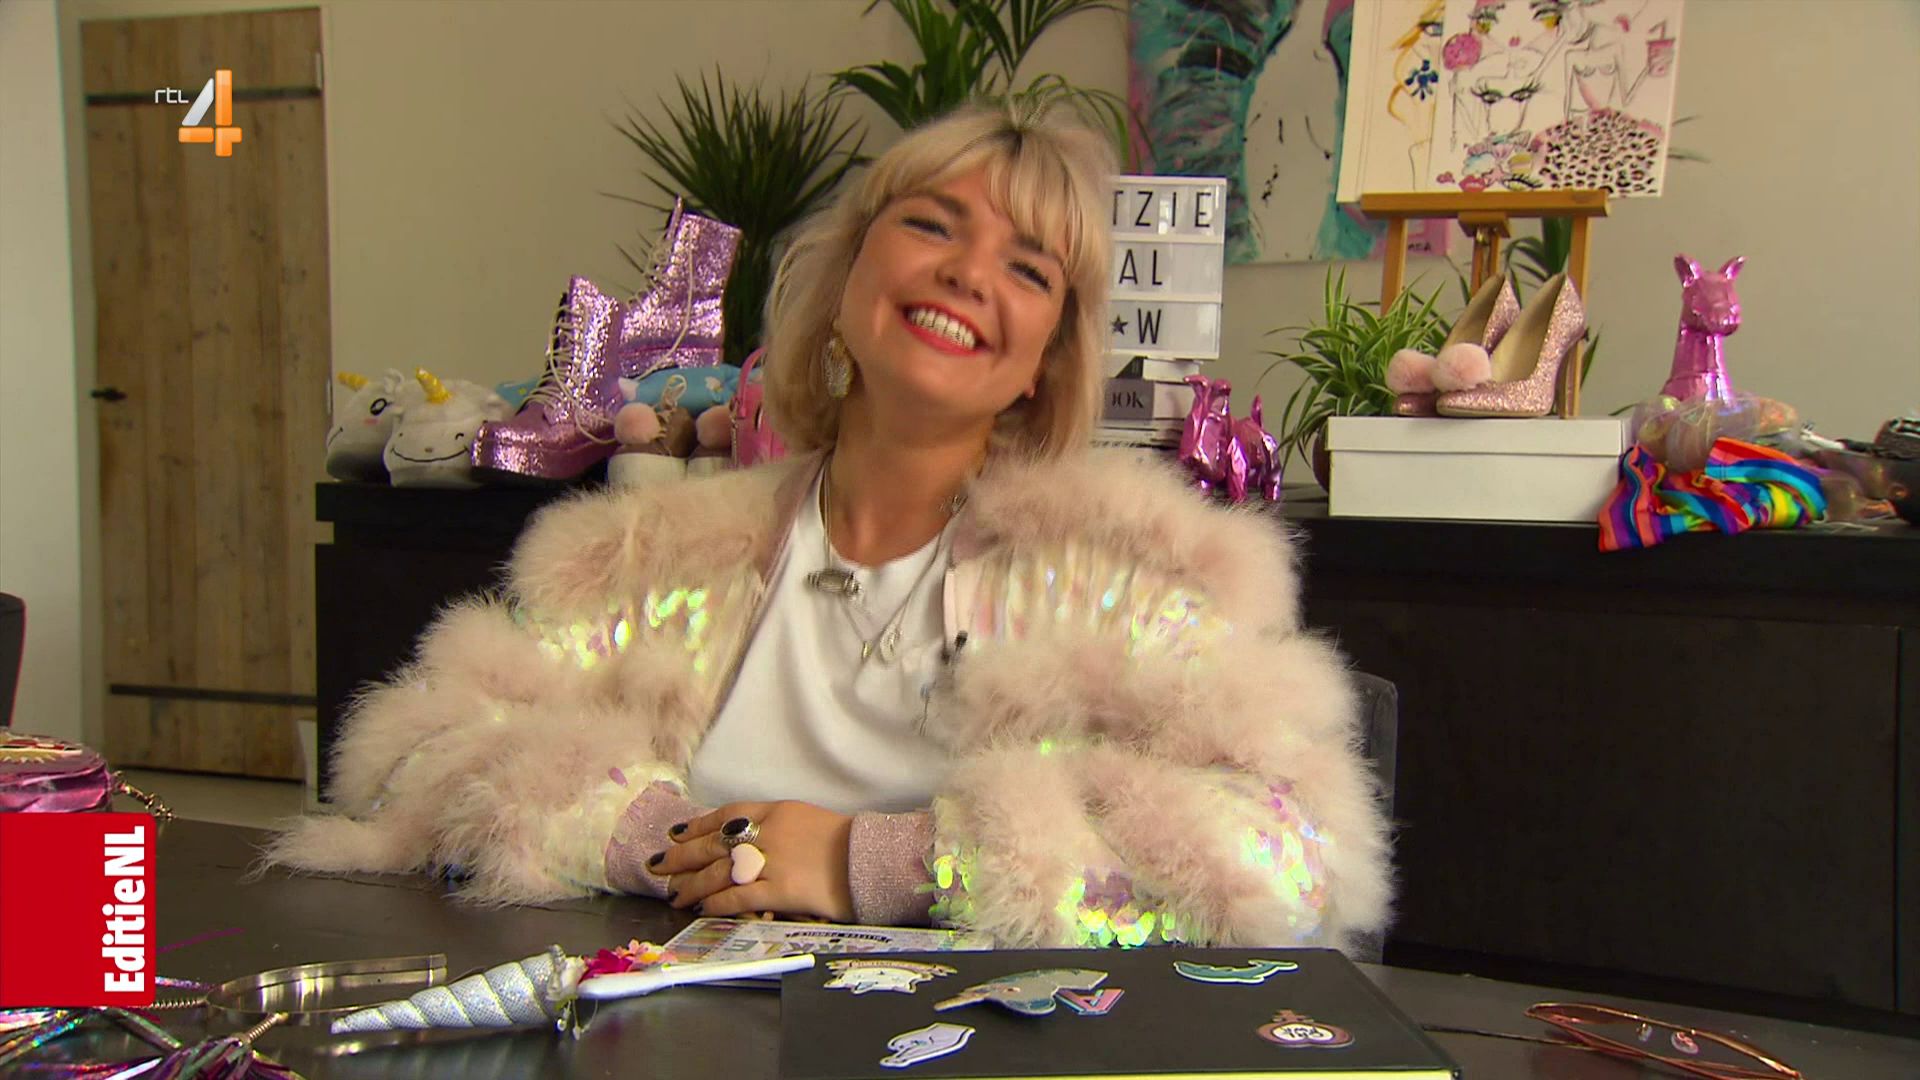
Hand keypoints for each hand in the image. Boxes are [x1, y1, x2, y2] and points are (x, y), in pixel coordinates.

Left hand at [650, 800, 855, 921]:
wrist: (871, 858)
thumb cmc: (846, 842)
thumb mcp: (808, 820)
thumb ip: (778, 828)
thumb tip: (751, 844)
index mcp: (777, 811)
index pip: (727, 815)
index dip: (699, 825)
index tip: (679, 833)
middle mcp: (768, 833)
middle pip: (714, 844)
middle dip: (683, 856)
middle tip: (660, 865)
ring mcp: (772, 862)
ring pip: (720, 871)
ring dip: (693, 884)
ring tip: (675, 894)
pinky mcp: (780, 891)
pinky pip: (738, 896)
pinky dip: (716, 902)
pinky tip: (702, 908)